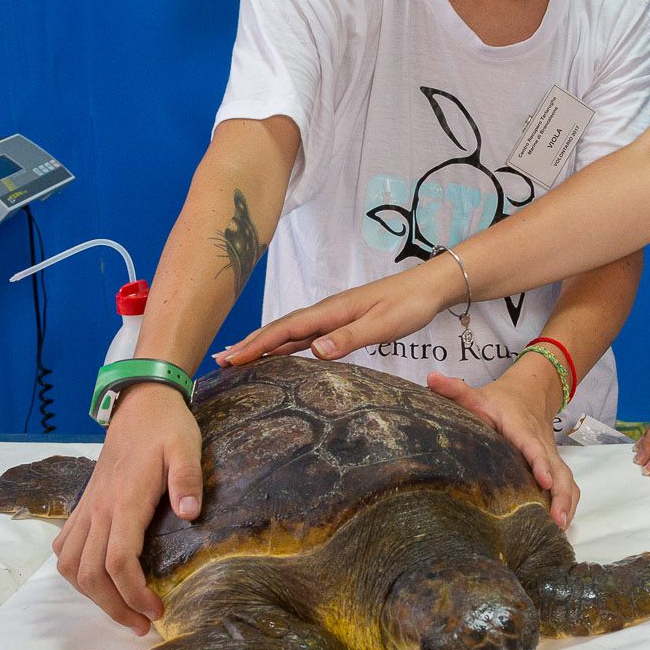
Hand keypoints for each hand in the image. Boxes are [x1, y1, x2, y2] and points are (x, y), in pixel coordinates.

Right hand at [52, 383, 202, 633]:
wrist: (140, 403)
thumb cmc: (167, 428)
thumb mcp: (186, 448)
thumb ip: (188, 480)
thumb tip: (190, 514)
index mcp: (125, 501)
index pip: (118, 562)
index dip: (133, 594)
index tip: (156, 612)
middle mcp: (99, 509)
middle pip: (91, 574)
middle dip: (113, 607)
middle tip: (142, 624)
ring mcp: (88, 508)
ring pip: (71, 565)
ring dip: (91, 595)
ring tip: (121, 608)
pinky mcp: (84, 505)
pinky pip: (65, 547)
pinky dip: (75, 571)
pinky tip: (96, 578)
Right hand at [216, 264, 448, 366]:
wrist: (428, 287)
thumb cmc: (408, 305)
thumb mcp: (383, 325)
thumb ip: (350, 338)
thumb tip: (314, 351)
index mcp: (331, 311)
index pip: (287, 330)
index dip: (258, 344)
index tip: (233, 359)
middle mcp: (326, 312)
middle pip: (280, 329)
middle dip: (250, 344)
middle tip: (221, 361)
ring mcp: (332, 316)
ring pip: (289, 332)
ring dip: (262, 344)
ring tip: (237, 358)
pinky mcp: (340, 321)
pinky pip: (304, 335)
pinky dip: (284, 345)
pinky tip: (276, 355)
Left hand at [429, 366, 579, 527]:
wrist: (531, 393)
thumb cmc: (499, 401)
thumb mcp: (477, 395)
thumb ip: (456, 390)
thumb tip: (432, 379)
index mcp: (523, 430)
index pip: (534, 447)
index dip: (540, 463)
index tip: (544, 480)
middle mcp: (542, 445)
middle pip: (559, 470)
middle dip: (560, 495)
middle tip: (557, 521)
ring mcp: (551, 457)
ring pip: (566, 480)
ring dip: (567, 503)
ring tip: (559, 528)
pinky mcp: (554, 466)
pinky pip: (566, 485)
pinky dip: (568, 504)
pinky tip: (559, 526)